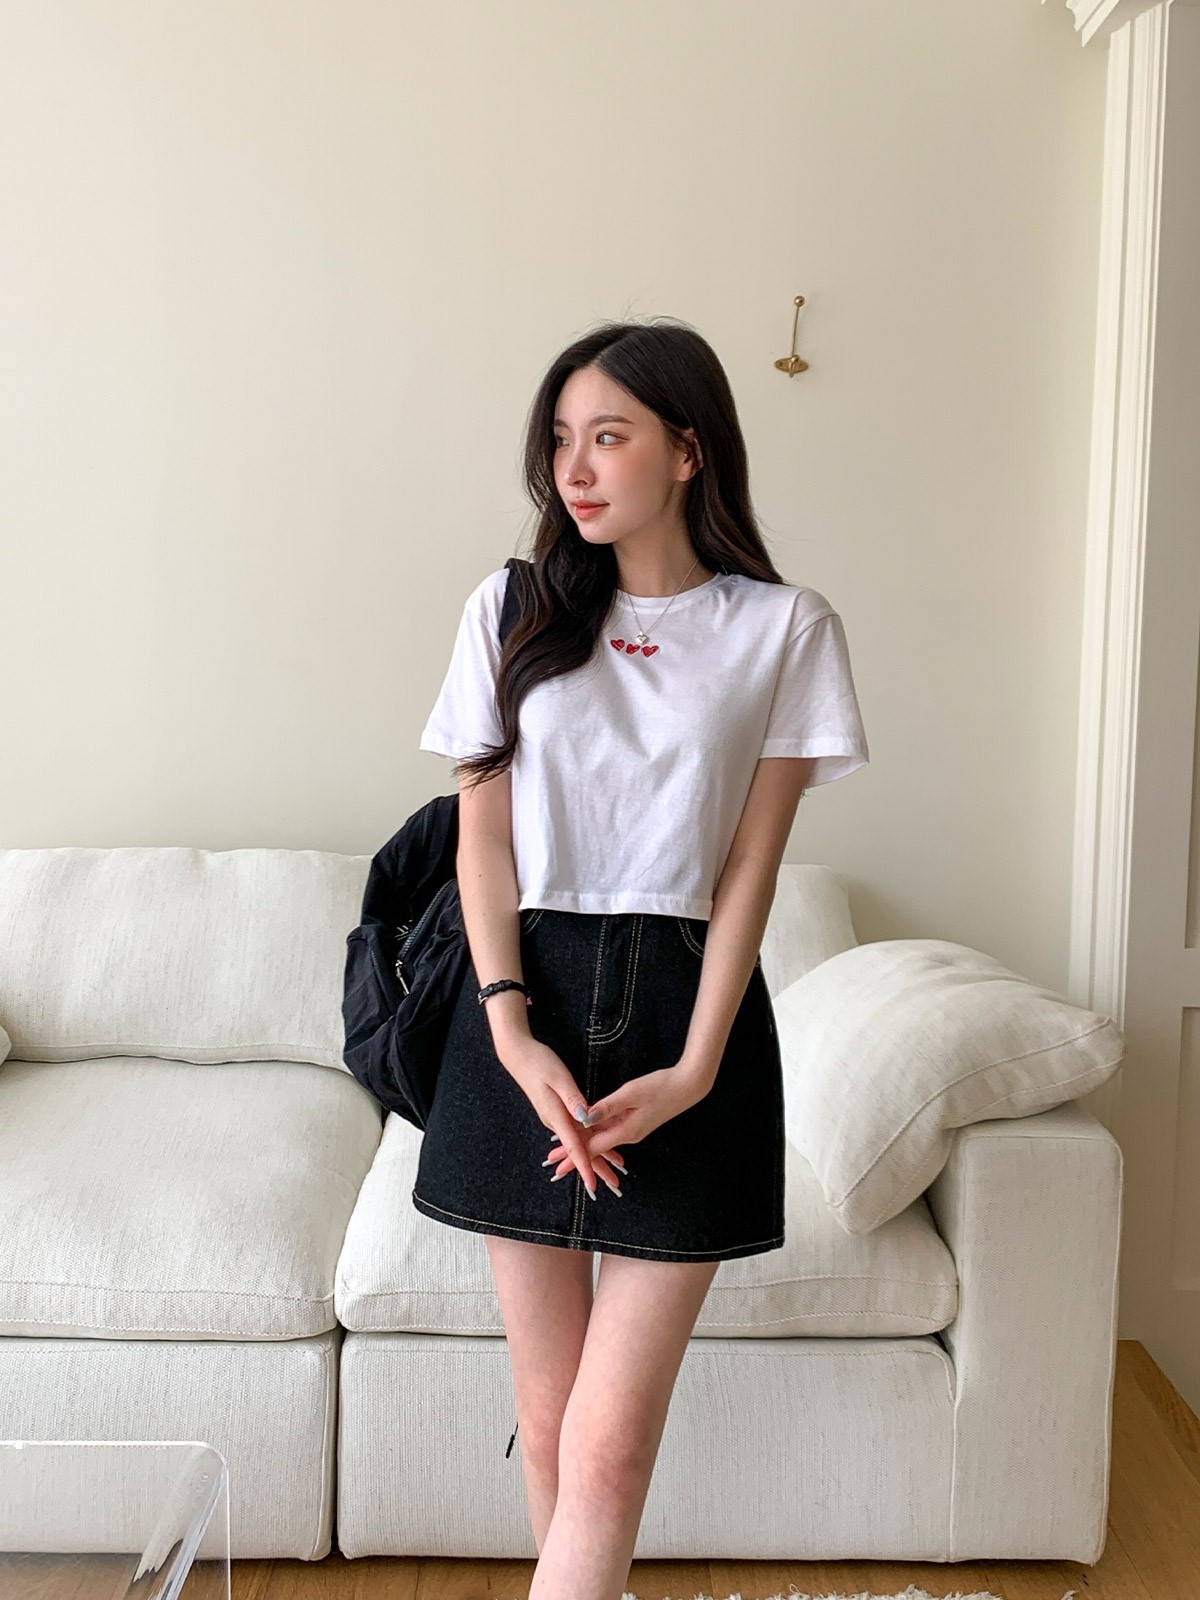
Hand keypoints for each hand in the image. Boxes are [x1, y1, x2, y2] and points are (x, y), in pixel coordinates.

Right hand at [498, 1035, 624, 1199]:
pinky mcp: (555, 1110)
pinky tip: (596, 1143)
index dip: (585, 1166)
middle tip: (613, 1182)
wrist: (518, 1054)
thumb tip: (586, 1118)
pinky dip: (587, 1140)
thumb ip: (573, 1098)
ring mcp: (554, 1116)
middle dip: (595, 1167)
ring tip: (613, 1166)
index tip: (594, 1184)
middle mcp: (554, 1121)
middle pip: (577, 1149)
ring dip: (595, 1154)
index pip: (574, 1146)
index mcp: (556, 1115)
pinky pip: (574, 1131)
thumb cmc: (538, 1062)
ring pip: (577, 1141)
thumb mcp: (559, 1077)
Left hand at [543, 1065, 708, 1189]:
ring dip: (583, 1146)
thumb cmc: (661, 1086)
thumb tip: (585, 1117)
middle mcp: (628, 1135)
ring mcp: (632, 1130)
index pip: (592, 1148)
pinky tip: (587, 1134)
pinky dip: (596, 1136)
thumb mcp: (631, 1093)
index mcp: (625, 1131)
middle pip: (595, 1149)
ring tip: (563, 1151)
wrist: (687, 1087)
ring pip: (602, 1141)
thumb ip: (607, 1106)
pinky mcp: (635, 1122)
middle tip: (552, 1163)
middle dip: (573, 1155)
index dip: (572, 1155)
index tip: (555, 1164)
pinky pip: (610, 1133)